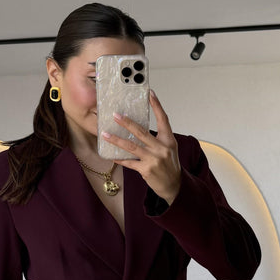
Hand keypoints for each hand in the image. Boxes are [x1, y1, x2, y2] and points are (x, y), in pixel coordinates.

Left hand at [101, 90, 181, 204]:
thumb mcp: (169, 149)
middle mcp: (162, 148)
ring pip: (131, 147)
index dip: (157, 106)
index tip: (150, 94)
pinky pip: (129, 163)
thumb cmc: (170, 165)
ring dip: (116, 140)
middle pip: (141, 132)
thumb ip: (158, 138)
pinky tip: (111, 156)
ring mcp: (153, 159)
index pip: (163, 119)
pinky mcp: (146, 170)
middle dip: (127, 123)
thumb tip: (139, 129)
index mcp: (169, 140)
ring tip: (105, 134)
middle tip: (116, 115)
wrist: (174, 185)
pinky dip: (120, 159)